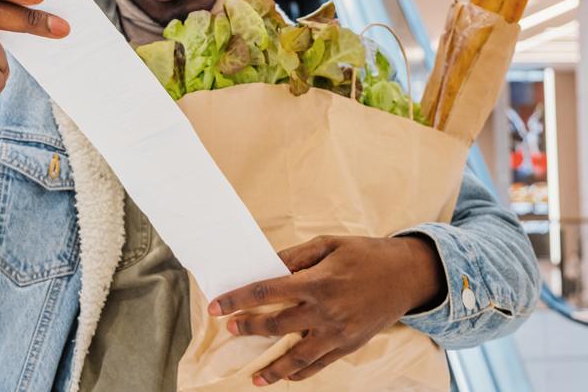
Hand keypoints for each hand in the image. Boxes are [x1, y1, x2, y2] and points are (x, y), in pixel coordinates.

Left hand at [208, 235, 444, 386]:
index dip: (237, 300)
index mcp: (317, 282)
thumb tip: (267, 267)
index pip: (266, 292)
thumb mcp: (329, 244)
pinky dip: (301, 373)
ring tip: (254, 377)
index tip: (215, 307)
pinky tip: (286, 378)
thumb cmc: (364, 254)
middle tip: (229, 330)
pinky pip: (320, 364)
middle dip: (248, 328)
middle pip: (276, 325)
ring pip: (298, 356)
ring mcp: (338, 332)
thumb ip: (295, 256)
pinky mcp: (350, 345)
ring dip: (273, 368)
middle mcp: (325, 310)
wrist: (407, 276)